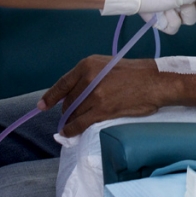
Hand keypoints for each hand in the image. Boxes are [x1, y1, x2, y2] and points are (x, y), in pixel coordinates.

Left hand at [38, 55, 163, 135]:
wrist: (154, 82)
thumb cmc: (133, 73)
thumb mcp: (106, 65)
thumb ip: (88, 76)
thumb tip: (73, 93)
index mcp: (88, 65)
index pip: (63, 83)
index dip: (50, 97)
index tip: (41, 106)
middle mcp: (88, 78)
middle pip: (68, 100)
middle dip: (67, 110)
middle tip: (69, 115)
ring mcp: (95, 95)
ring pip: (74, 112)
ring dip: (71, 120)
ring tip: (71, 124)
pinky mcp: (102, 110)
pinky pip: (80, 123)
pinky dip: (72, 129)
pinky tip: (69, 132)